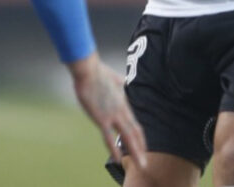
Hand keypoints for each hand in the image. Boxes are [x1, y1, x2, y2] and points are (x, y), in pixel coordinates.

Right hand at [67, 53, 147, 168]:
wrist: (88, 69)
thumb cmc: (98, 72)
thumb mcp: (114, 78)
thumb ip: (120, 84)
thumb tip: (123, 81)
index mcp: (123, 103)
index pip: (135, 124)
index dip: (140, 138)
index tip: (143, 147)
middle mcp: (121, 111)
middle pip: (135, 133)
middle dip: (140, 149)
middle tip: (145, 163)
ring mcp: (113, 115)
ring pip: (128, 137)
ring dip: (135, 152)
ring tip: (141, 165)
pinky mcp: (101, 118)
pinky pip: (109, 137)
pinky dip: (114, 149)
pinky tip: (118, 159)